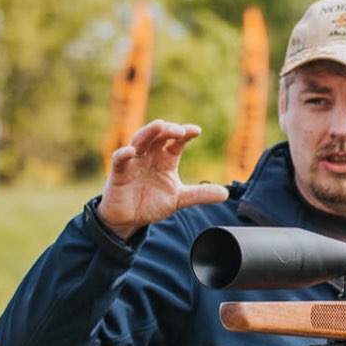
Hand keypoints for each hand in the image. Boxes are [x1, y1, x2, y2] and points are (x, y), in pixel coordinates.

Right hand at [98, 120, 228, 237]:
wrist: (129, 220)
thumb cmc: (151, 203)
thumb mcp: (179, 199)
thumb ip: (200, 194)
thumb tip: (226, 193)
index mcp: (165, 159)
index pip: (177, 142)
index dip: (185, 134)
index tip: (196, 131)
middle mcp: (150, 156)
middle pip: (158, 136)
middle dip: (169, 130)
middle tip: (180, 130)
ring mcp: (134, 162)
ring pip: (140, 140)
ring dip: (149, 132)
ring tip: (159, 125)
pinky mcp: (119, 172)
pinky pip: (120, 160)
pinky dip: (124, 154)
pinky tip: (131, 151)